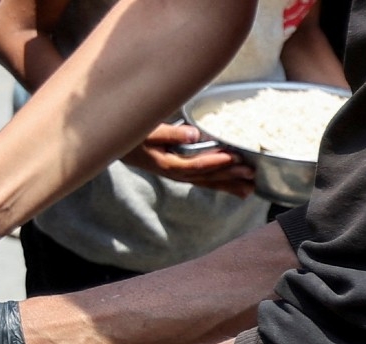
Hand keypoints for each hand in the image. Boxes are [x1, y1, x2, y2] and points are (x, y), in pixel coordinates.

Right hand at [120, 123, 255, 198]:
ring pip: (206, 181)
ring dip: (227, 185)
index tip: (233, 157)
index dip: (215, 162)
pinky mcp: (178, 170)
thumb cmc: (130, 137)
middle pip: (206, 178)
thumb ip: (170, 133)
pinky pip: (201, 178)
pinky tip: (231, 185)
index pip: (195, 165)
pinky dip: (217, 182)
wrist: (115, 145)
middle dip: (229, 177)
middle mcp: (174, 172)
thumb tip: (194, 134)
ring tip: (248, 189)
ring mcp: (177, 173)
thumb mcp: (147, 132)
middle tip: (251, 176)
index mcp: (167, 164)